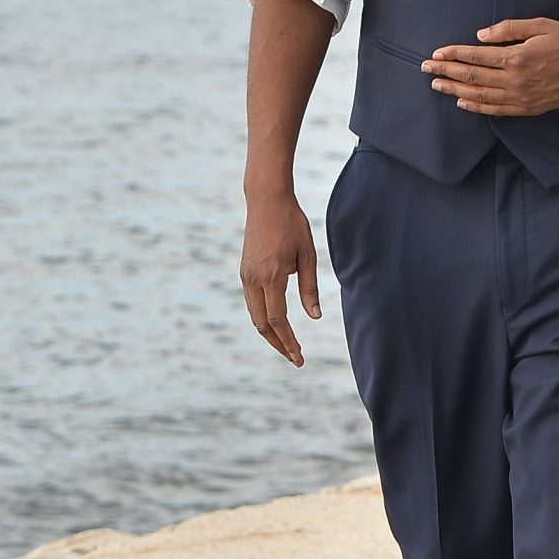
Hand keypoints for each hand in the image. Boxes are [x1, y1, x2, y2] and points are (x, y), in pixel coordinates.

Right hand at [240, 185, 320, 365]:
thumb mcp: (308, 255)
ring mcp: (245, 275)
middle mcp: (253, 279)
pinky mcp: (244, 271)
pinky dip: (263, 317)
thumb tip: (314, 317)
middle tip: (295, 358)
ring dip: (269, 333)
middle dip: (278, 344)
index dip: (288, 341)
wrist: (266, 200)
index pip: (278, 320)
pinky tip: (276, 323)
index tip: (299, 356)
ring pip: (254, 315)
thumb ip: (309, 288)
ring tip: (287, 345)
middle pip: (262, 324)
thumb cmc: (292, 224)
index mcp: (271, 276)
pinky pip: (251, 302)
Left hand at [425, 17, 558, 115]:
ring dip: (455, 91)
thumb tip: (481, 35)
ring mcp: (522, 97)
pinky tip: (463, 103)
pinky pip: (497, 110)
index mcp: (517, 57)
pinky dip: (477, 107)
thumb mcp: (542, 25)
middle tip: (426, 69)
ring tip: (437, 86)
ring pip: (480, 96)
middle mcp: (516, 80)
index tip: (436, 54)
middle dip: (446, 72)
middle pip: (473, 77)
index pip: (476, 57)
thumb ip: (509, 29)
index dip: (453, 55)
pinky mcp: (529, 108)